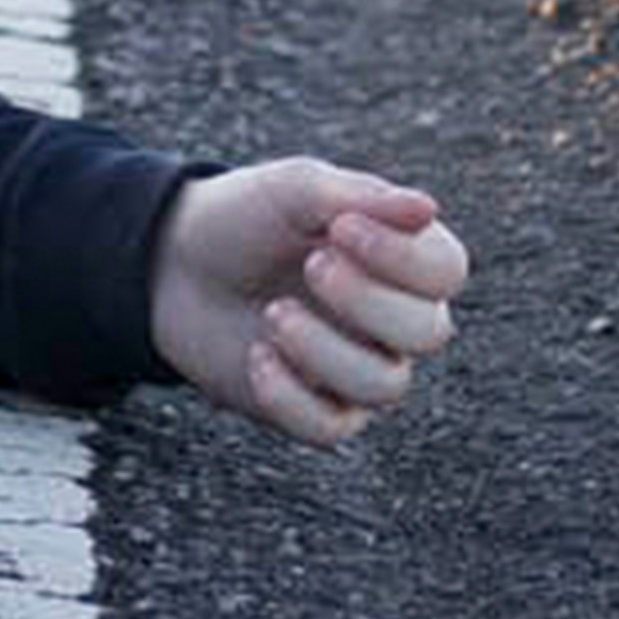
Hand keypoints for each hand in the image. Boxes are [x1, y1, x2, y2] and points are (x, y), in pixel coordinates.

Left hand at [149, 158, 464, 445]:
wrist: (171, 262)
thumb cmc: (244, 219)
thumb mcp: (292, 190)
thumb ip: (358, 196)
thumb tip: (426, 207)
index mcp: (399, 259)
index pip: (446, 271)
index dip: (404, 256)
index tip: (341, 228)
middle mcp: (392, 320)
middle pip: (428, 331)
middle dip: (367, 300)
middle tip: (311, 265)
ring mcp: (358, 369)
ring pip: (384, 385)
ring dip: (324, 348)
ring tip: (273, 312)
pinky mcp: (316, 409)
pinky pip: (331, 427)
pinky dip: (290, 395)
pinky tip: (257, 356)